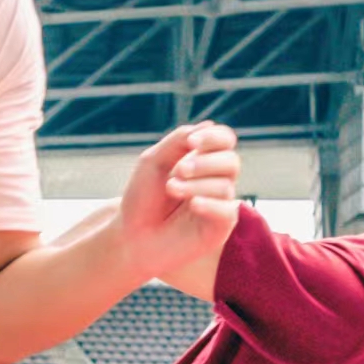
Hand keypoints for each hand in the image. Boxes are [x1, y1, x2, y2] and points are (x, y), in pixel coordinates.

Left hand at [118, 121, 240, 280]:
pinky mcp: (220, 229)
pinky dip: (210, 204)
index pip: (224, 140)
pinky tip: (193, 205)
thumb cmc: (142, 200)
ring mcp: (219, 205)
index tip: (192, 142)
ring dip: (196, 185)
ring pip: (225, 186)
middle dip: (204, 163)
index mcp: (201, 161)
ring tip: (171, 190)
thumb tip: (210, 125)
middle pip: (231, 161)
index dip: (214, 137)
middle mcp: (214, 181)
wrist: (132, 238)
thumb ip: (179, 141)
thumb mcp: (154, 162)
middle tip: (178, 171)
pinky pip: (227, 211)